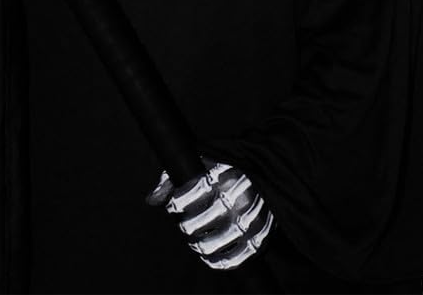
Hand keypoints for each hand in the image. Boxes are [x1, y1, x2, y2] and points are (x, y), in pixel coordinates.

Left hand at [146, 159, 273, 269]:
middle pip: (193, 225)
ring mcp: (248, 221)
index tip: (176, 204)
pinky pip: (231, 260)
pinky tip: (208, 253)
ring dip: (196, 244)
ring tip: (195, 238)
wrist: (270, 175)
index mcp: (222, 176)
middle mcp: (236, 199)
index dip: (175, 204)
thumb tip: (152, 199)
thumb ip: (174, 177)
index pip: (185, 198)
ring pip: (208, 244)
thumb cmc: (229, 169)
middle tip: (185, 222)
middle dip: (184, 225)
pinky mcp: (259, 239)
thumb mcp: (202, 163)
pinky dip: (215, 261)